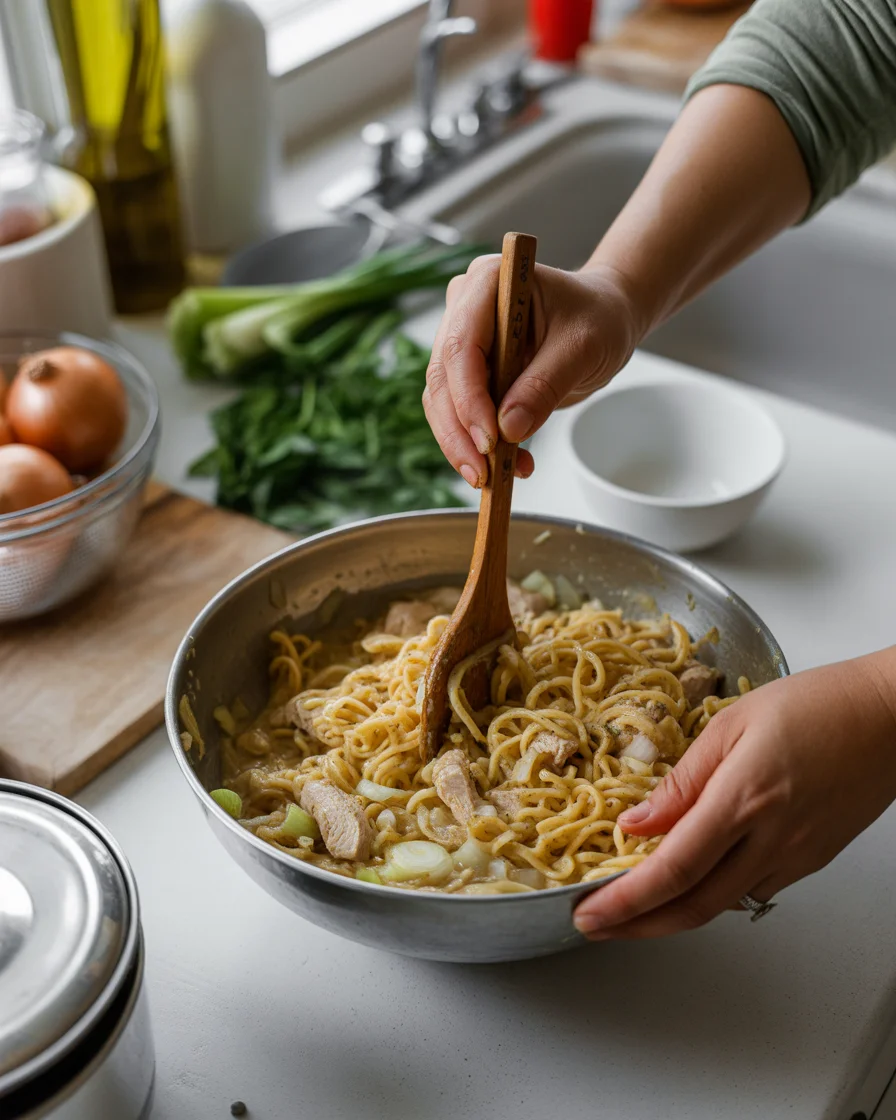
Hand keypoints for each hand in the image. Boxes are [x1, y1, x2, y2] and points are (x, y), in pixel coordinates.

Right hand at [423, 258, 641, 486]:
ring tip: (496, 476)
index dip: (468, 398)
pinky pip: (459, 414)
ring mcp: (461, 340)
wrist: (605, 320)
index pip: (461, 346)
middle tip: (482, 473)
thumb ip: (545, 386)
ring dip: (464, 445)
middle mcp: (464, 308)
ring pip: (442, 402)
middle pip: (443, 378)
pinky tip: (509, 464)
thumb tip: (508, 429)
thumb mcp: (583, 348)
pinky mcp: (468, 372)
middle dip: (459, 431)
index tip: (489, 440)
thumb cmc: (598, 319)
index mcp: (488, 282)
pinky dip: (477, 444)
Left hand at [573, 648, 895, 939]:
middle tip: (597, 924)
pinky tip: (691, 881)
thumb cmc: (818, 704)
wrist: (891, 717)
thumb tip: (636, 822)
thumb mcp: (733, 722)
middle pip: (693, 906)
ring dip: (671, 915)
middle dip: (637, 926)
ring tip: (633, 905)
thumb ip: (682, 779)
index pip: (672, 868)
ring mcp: (796, 856)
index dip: (625, 900)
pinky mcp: (812, 860)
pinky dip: (713, 895)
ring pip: (723, 906)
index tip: (589, 911)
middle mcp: (771, 838)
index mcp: (743, 798)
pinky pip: (753, 891)